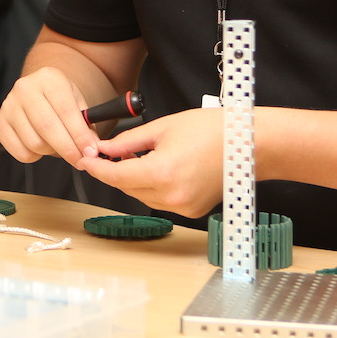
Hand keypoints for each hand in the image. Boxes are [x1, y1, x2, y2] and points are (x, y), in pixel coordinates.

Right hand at [0, 67, 100, 165]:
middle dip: (67, 149)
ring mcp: (9, 105)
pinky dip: (34, 156)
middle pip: (47, 127)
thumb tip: (92, 150)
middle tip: (80, 161)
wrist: (38, 93)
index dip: (80, 135)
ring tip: (57, 146)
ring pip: (34, 142)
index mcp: (49, 78)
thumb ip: (86, 127)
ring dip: (51, 152)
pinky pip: (20, 152)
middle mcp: (25, 88)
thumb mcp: (77, 104)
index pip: (66, 110)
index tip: (91, 152)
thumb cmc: (60, 100)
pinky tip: (40, 146)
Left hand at [79, 107, 223, 218]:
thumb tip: (106, 148)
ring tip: (138, 157)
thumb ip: (129, 141)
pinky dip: (153, 187)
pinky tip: (158, 168)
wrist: (250, 144)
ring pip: (142, 196)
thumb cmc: (213, 129)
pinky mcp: (192, 210)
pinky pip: (161, 200)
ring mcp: (183, 206)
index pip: (116, 176)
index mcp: (161, 173)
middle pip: (127, 188)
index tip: (86, 159)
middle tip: (108, 153)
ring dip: (133, 180)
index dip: (97, 167)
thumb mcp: (163, 127)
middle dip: (115, 171)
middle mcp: (171, 195)